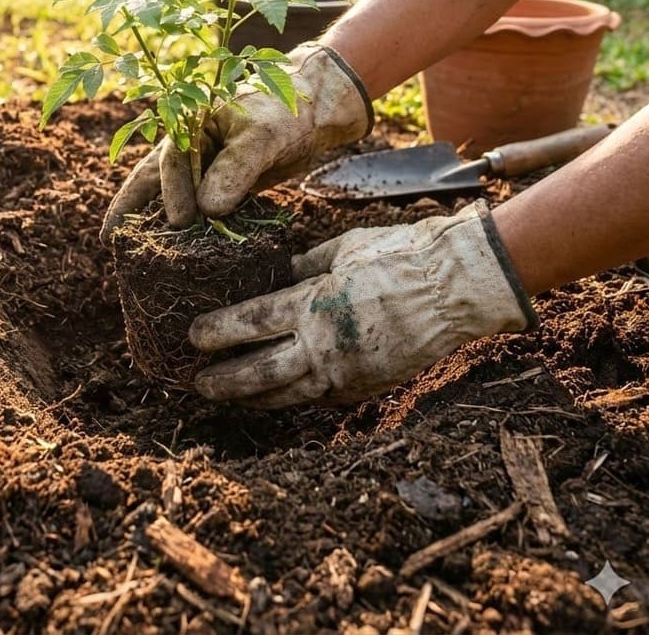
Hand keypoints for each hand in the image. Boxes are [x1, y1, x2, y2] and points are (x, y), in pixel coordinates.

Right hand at [100, 42, 372, 242]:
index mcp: (190, 124)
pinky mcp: (222, 188)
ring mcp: (204, 169)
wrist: (315, 114)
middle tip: (112, 243)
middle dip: (132, 209)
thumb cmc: (286, 113)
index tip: (180, 220)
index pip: (170, 162)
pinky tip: (178, 252)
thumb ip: (236, 168)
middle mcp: (189, 147)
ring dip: (155, 222)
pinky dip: (190, 230)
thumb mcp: (263, 136)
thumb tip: (207, 209)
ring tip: (131, 253)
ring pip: (170, 197)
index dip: (171, 192)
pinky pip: (198, 210)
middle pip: (151, 179)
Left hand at [189, 201, 536, 408]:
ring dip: (252, 398)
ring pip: (287, 395)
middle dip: (223, 380)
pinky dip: (292, 399)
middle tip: (197, 382)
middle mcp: (324, 345)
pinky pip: (319, 399)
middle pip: (259, 372)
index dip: (218, 332)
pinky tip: (275, 398)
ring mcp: (346, 372)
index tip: (193, 336)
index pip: (251, 323)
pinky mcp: (366, 387)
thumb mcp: (341, 249)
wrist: (456, 287)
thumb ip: (302, 267)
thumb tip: (273, 275)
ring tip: (227, 398)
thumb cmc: (399, 256)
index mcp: (314, 304)